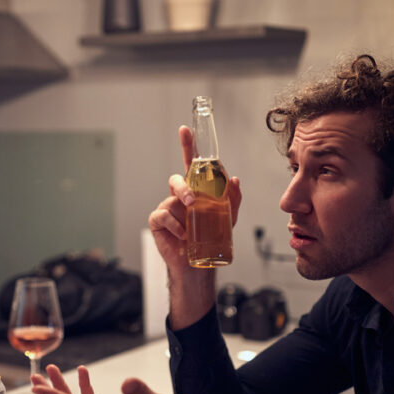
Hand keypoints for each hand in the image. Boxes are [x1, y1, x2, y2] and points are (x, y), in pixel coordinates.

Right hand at [147, 126, 241, 328]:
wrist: (198, 264)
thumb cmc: (212, 237)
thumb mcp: (229, 218)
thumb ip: (234, 199)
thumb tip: (235, 179)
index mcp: (196, 190)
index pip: (192, 164)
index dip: (188, 146)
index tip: (186, 129)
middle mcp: (180, 195)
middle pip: (177, 178)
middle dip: (183, 184)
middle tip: (192, 198)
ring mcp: (168, 207)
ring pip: (170, 196)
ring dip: (181, 205)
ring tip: (190, 217)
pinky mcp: (158, 221)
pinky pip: (163, 215)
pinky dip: (174, 225)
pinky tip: (182, 234)